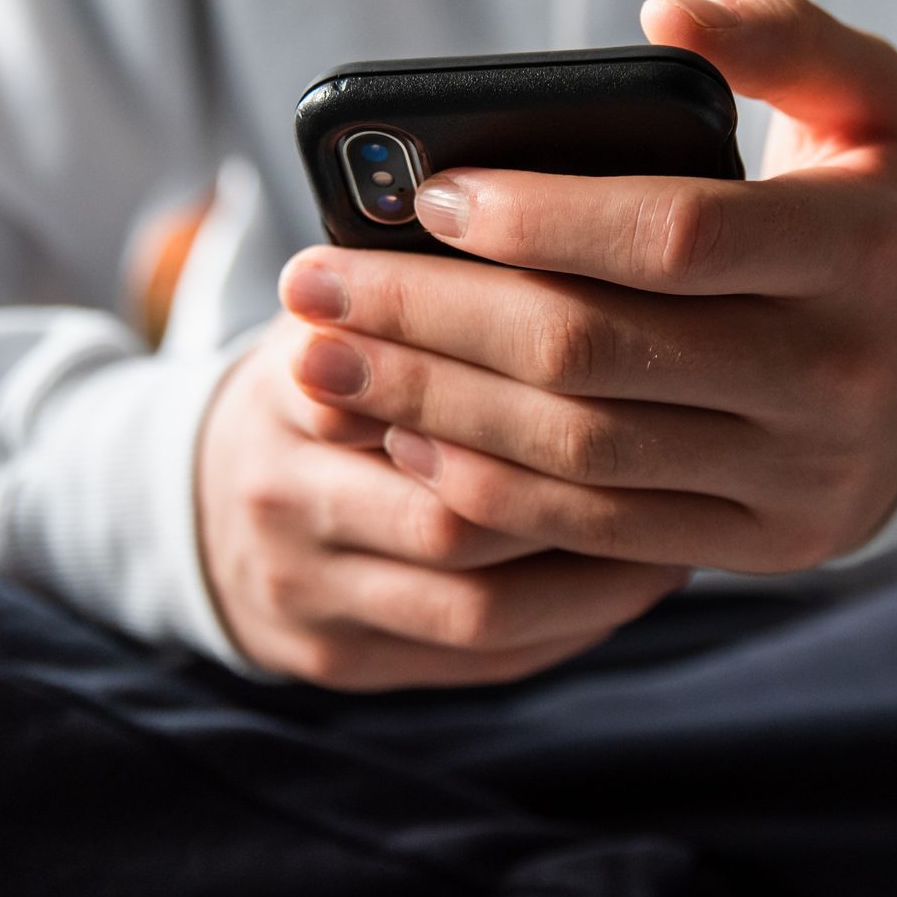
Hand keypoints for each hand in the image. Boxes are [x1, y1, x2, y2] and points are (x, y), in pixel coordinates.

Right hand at [196, 315, 690, 688]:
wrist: (208, 504)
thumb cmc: (327, 383)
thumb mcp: (344, 314)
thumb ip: (424, 292)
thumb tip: (568, 236)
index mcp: (287, 389)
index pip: (412, 394)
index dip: (527, 393)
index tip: (633, 367)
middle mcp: (281, 499)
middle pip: (452, 515)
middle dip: (578, 497)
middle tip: (689, 461)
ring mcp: (307, 594)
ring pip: (476, 606)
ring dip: (594, 573)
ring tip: (687, 527)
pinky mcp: (343, 661)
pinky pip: (481, 659)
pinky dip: (572, 621)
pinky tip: (639, 576)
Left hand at [282, 0, 896, 573]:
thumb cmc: (871, 210)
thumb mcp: (870, 99)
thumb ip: (782, 34)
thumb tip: (660, 17)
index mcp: (863, 248)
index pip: (676, 235)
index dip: (540, 218)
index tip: (428, 194)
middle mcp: (839, 373)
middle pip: (599, 352)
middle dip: (434, 316)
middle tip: (312, 282)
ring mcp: (800, 473)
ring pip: (583, 451)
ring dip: (433, 405)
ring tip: (324, 357)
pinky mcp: (764, 543)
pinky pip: (601, 531)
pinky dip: (491, 488)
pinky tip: (407, 436)